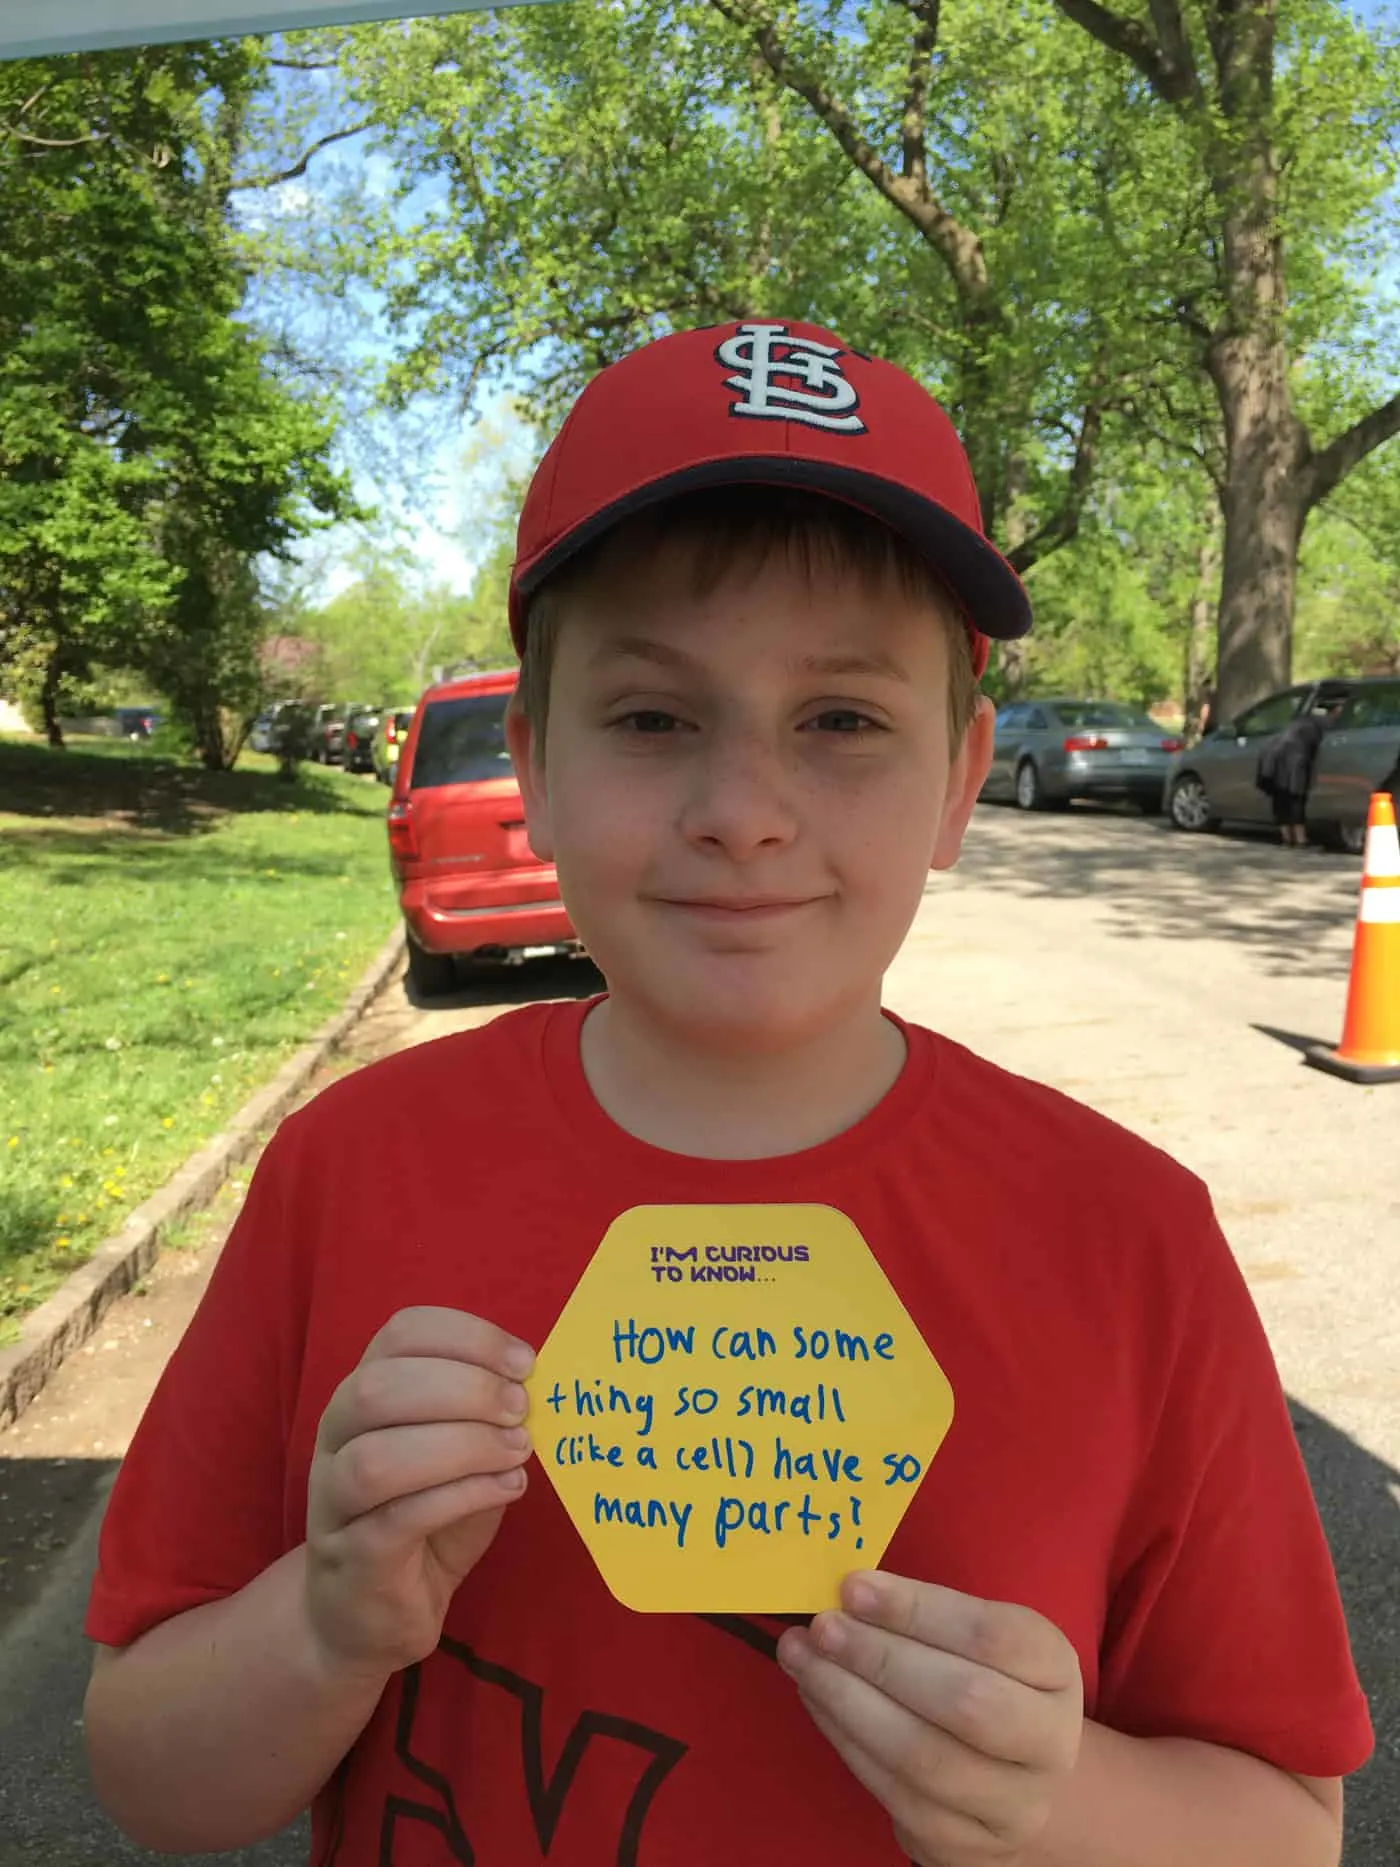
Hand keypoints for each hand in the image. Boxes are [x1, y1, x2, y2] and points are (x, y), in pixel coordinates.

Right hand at [304, 1307, 534, 1679]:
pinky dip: (462, 1495)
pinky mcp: (352, 1557)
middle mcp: (337, 1435)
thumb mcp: (462, 1456)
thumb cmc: (424, 1520)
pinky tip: (506, 1488)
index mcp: (365, 1391)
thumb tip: (535, 1388)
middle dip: (464, 1388)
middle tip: (521, 1408)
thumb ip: (488, 1419)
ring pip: (378, 1457)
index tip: (524, 1362)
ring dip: (461, 1446)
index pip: (401, 1334)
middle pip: (381, 1386)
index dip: (467, 1337)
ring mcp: (333, 1498)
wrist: (368, 1615)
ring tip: (516, 1452)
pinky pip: (399, 1518)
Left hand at [777, 1572, 1082, 1865]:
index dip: (919, 1610)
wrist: (1013, 1777)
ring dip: (848, 1701)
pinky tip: (817, 1699)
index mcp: (1056, 1671)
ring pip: (923, 1756)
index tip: (854, 1587)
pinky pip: (894, 1792)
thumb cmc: (984, 1679)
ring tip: (803, 1658)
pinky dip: (845, 1739)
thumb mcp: (978, 1638)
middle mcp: (1049, 1744)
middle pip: (964, 1702)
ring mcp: (1011, 1805)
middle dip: (880, 1659)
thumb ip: (927, 1615)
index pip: (994, 1636)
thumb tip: (848, 1595)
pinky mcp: (963, 1845)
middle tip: (822, 1627)